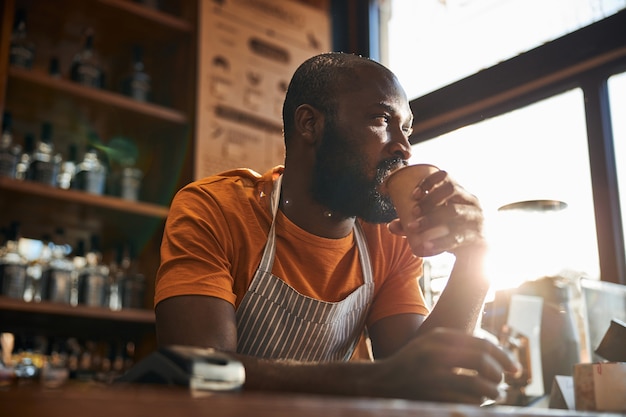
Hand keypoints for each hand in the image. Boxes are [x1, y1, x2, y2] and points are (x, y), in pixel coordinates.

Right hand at [375, 328, 520, 403]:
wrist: (380, 382)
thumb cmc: (412, 363)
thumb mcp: (430, 344)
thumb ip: (458, 344)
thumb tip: (496, 353)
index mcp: (439, 337)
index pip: (482, 344)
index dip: (504, 357)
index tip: (514, 368)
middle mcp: (437, 353)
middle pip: (484, 362)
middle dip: (500, 374)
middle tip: (504, 382)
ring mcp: (434, 375)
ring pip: (480, 385)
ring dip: (494, 392)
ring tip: (496, 394)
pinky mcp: (433, 395)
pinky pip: (468, 400)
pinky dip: (479, 402)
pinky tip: (479, 401)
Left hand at [388, 170, 483, 256]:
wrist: (478, 254)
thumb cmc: (453, 232)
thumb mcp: (436, 224)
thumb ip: (414, 223)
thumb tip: (391, 226)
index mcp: (459, 193)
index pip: (446, 177)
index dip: (429, 181)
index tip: (413, 194)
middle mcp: (471, 201)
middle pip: (451, 190)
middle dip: (429, 199)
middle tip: (413, 211)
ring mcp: (476, 217)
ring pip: (454, 212)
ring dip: (431, 219)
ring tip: (413, 227)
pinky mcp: (478, 236)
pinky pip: (458, 236)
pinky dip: (440, 242)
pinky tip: (426, 246)